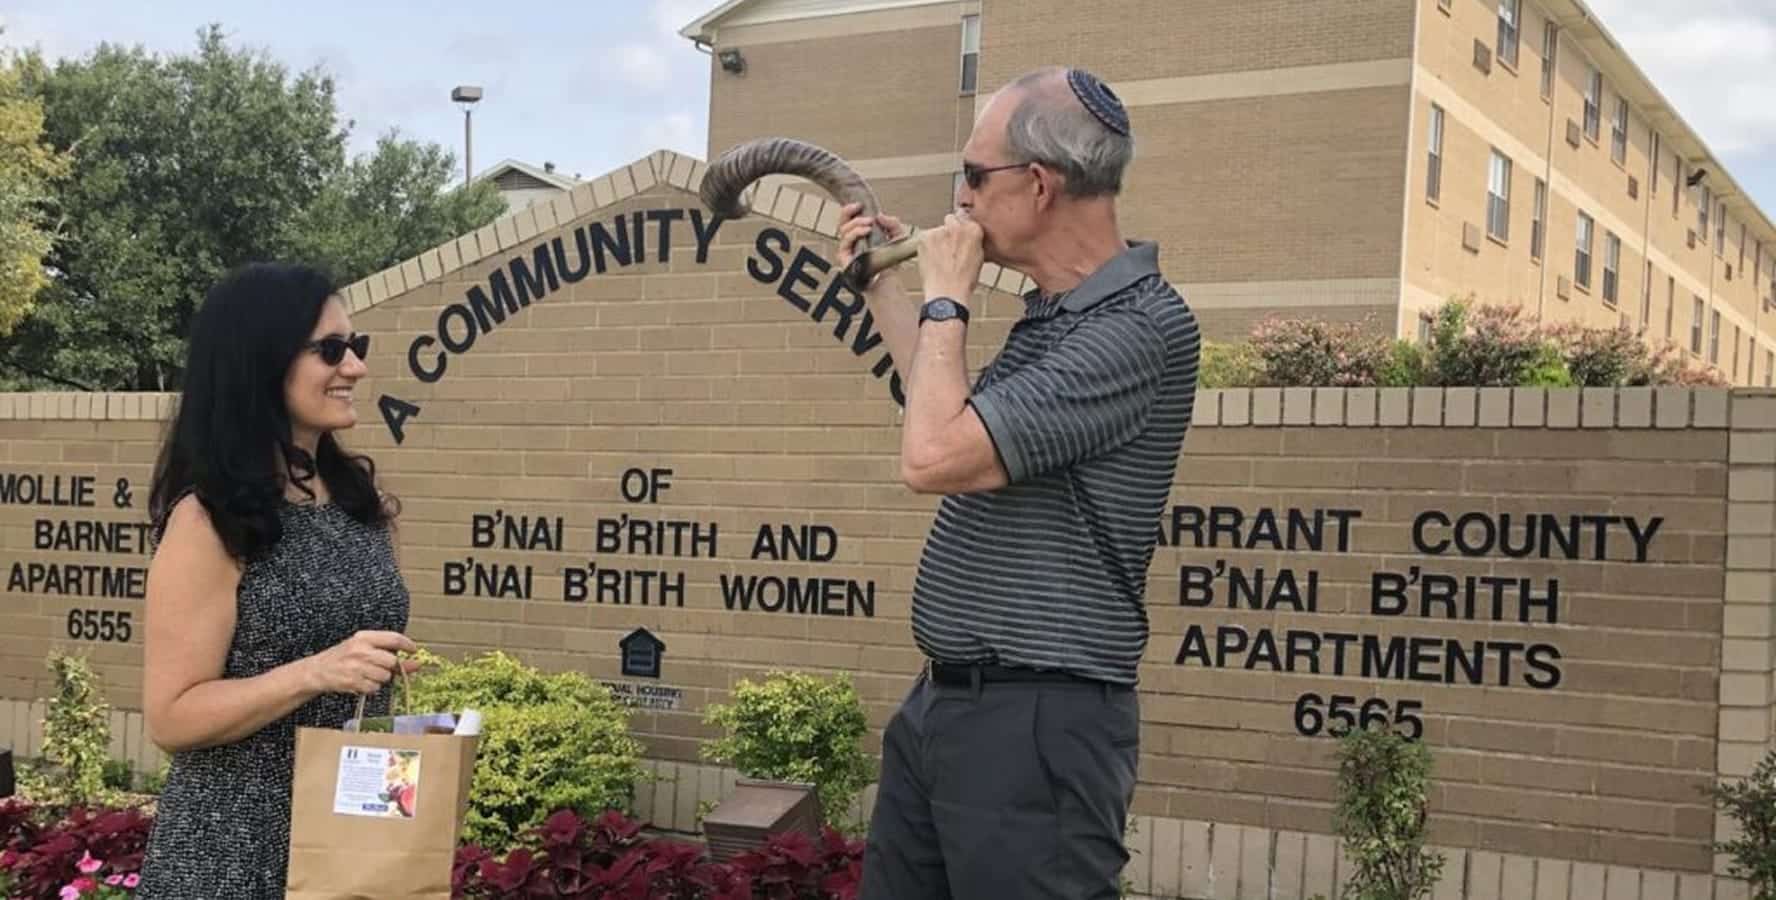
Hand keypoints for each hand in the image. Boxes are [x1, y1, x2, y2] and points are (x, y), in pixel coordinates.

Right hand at [303, 629, 417, 695]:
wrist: (317, 671)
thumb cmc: (343, 657)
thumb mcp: (363, 647)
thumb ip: (389, 652)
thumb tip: (416, 663)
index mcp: (364, 637)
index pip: (394, 638)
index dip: (408, 645)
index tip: (413, 651)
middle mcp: (361, 651)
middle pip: (392, 661)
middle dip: (391, 666)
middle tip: (380, 666)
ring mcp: (357, 667)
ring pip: (385, 676)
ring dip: (380, 678)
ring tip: (367, 674)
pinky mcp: (353, 682)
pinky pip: (374, 687)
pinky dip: (371, 687)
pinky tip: (361, 681)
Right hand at [836, 202, 908, 286]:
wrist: (889, 279)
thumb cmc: (891, 261)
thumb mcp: (898, 237)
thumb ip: (893, 224)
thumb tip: (880, 216)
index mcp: (860, 235)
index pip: (849, 219)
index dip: (850, 210)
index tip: (859, 204)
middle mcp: (851, 242)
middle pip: (842, 222)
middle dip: (849, 212)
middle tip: (860, 208)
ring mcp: (847, 250)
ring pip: (843, 230)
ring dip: (856, 223)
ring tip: (869, 224)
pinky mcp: (845, 258)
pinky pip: (845, 242)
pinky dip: (854, 234)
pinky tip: (865, 231)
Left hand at [916, 213, 984, 303]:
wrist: (947, 292)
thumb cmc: (963, 281)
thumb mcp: (978, 258)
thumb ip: (973, 242)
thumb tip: (967, 238)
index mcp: (974, 230)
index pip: (966, 222)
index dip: (962, 234)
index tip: (959, 242)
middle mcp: (957, 226)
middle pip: (951, 220)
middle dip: (949, 231)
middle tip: (948, 249)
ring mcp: (940, 230)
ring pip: (937, 230)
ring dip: (937, 240)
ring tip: (939, 259)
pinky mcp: (925, 237)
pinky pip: (925, 238)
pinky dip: (926, 246)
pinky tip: (931, 260)